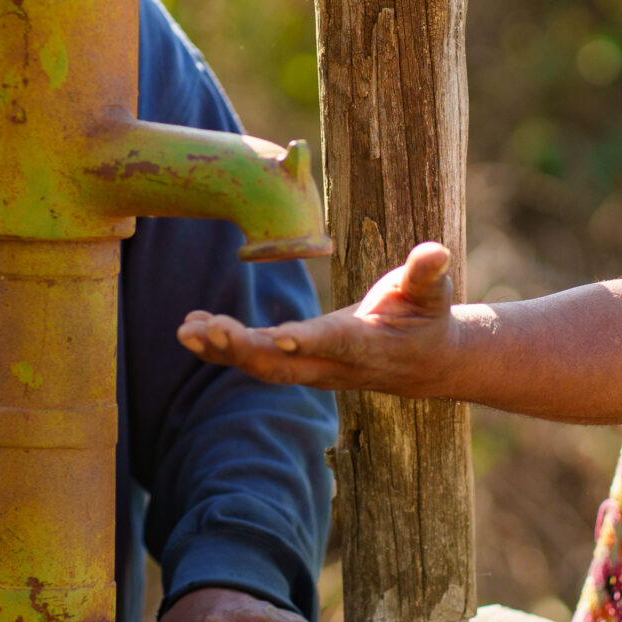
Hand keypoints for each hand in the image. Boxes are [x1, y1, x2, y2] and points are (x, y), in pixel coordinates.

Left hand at [177, 241, 462, 395]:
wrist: (424, 363)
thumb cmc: (426, 316)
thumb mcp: (432, 292)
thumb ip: (426, 272)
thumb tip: (434, 251)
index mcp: (364, 343)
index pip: (333, 343)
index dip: (307, 340)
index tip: (278, 335)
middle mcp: (334, 364)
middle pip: (284, 366)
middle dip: (244, 350)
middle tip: (208, 329)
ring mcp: (314, 370)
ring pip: (263, 368)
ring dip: (223, 351)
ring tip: (186, 330)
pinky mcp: (299, 365)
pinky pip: (256, 361)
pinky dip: (224, 348)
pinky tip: (193, 330)